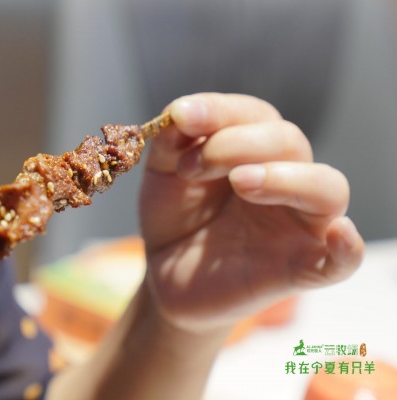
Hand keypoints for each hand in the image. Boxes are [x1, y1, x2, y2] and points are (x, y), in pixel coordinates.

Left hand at [139, 93, 364, 332]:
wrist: (163, 272)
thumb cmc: (173, 217)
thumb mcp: (163, 173)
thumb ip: (172, 142)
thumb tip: (181, 112)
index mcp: (253, 150)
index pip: (255, 114)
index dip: (219, 112)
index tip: (182, 119)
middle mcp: (284, 178)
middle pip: (289, 142)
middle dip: (236, 144)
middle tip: (192, 167)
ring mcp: (296, 224)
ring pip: (327, 187)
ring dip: (286, 178)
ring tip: (241, 183)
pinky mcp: (300, 268)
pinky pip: (342, 261)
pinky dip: (348, 248)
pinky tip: (337, 232)